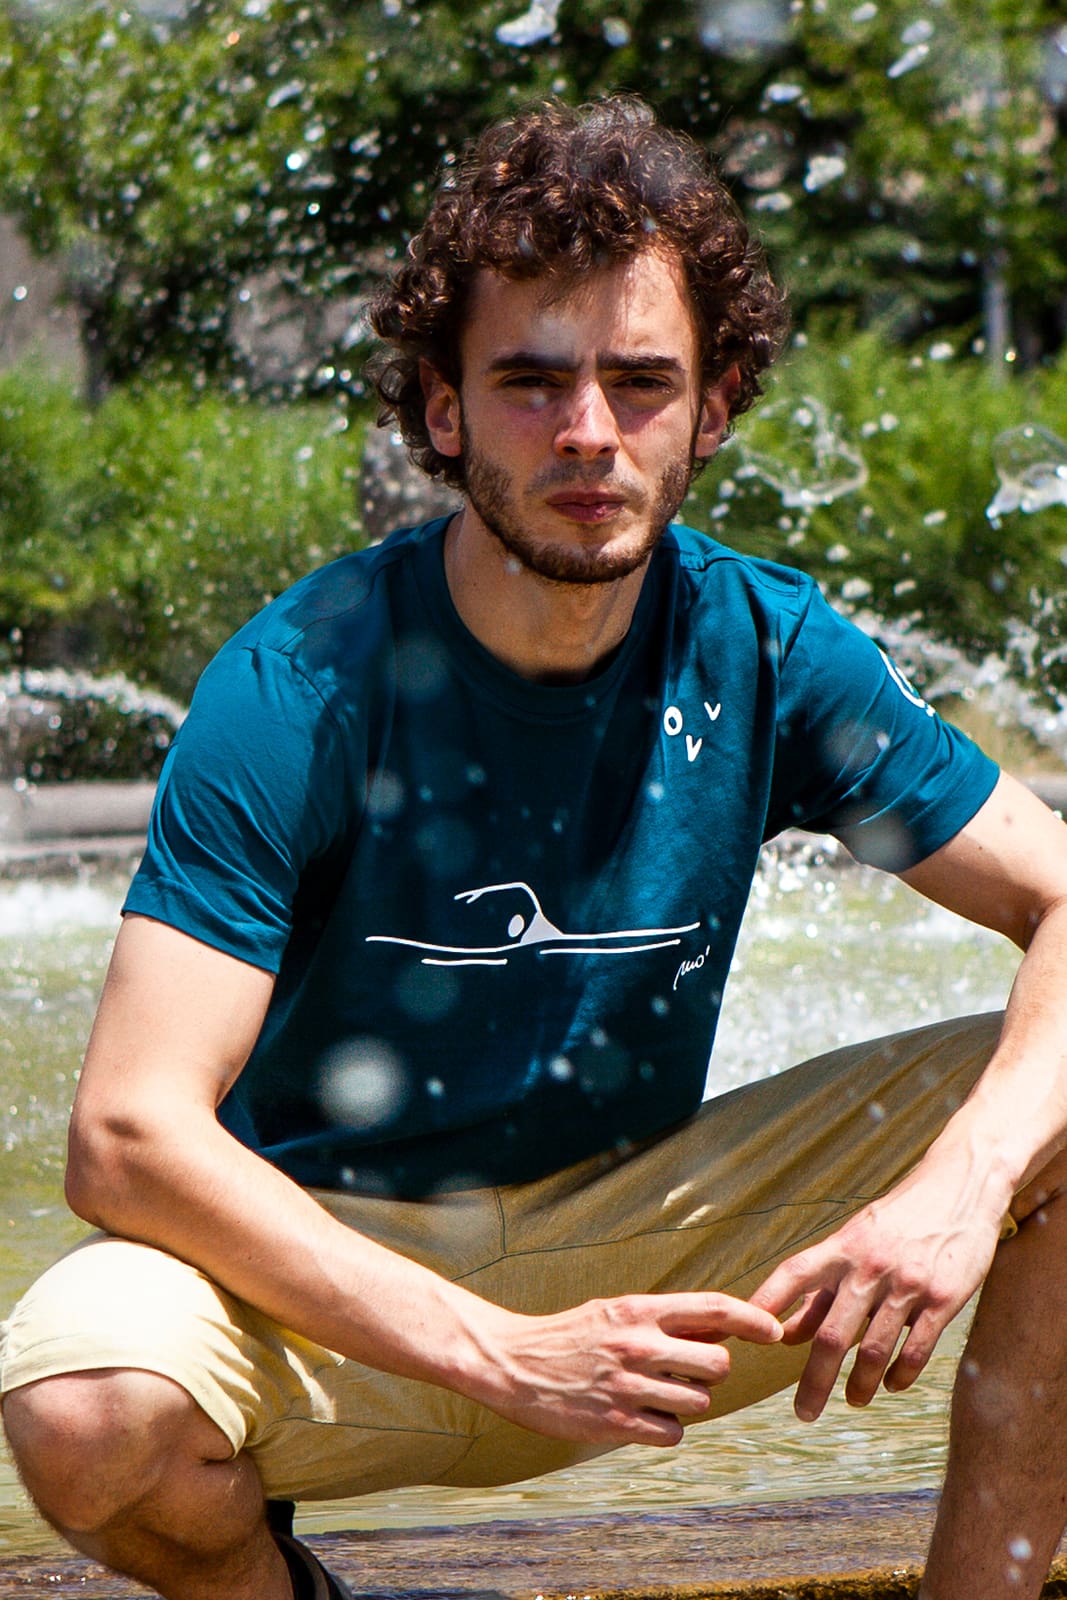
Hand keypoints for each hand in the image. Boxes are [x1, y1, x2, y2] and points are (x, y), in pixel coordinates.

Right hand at [472, 1291, 781, 1446]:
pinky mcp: (614, 1423)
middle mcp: (638, 1344)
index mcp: (639, 1309)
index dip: (753, 1319)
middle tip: (688, 1373)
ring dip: (687, 1403)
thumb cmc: (570, 1335)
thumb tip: (720, 1326)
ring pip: (698, 1403)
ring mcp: (627, 1386)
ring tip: (656, 1393)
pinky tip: (642, 1417)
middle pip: (718, 1364)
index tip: (775, 1330)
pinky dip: (666, 1429)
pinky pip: (672, 1433)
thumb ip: (664, 1319)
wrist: (511, 1362)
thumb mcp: (615, 1311)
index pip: (713, 1308)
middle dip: (712, 1372)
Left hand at [750, 1176, 1003, 1421]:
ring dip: (858, 1385)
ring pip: (872, 1350)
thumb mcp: (855, 1239)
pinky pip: (915, 1350)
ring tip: (852, 1400)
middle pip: (831, 1335)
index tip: (742, 1333)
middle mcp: (870, 1266)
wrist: (960, 1186)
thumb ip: (822, 1285)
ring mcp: (907, 1283)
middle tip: (803, 1412)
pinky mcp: (943, 1298)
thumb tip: (786, 1332)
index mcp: (843, 1247)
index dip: (767, 1302)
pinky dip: (900, 1375)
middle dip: (813, 1381)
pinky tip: (891, 1384)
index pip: (794, 1273)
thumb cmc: (899, 1219)